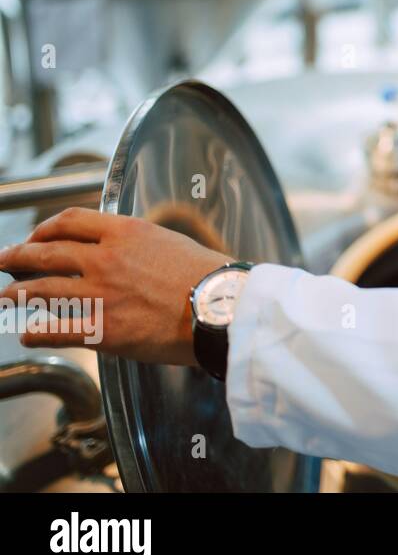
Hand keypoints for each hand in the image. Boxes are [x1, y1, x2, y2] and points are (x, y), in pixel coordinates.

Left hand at [0, 208, 233, 364]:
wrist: (220, 309)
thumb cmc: (208, 279)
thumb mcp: (171, 243)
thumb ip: (139, 244)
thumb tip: (123, 251)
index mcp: (125, 233)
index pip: (69, 221)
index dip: (44, 228)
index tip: (36, 236)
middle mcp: (104, 259)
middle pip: (43, 253)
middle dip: (16, 257)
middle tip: (5, 261)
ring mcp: (98, 295)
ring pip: (39, 290)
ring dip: (15, 293)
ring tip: (5, 296)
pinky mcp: (99, 329)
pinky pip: (52, 329)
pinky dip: (34, 332)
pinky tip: (28, 333)